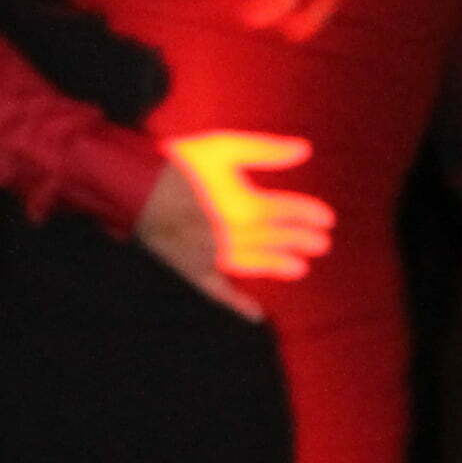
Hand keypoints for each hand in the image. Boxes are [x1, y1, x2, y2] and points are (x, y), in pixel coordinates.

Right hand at [139, 131, 335, 320]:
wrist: (134, 183)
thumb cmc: (180, 162)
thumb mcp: (225, 146)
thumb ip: (267, 150)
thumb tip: (306, 149)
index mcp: (246, 207)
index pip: (286, 213)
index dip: (309, 215)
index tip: (327, 218)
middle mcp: (236, 236)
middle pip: (276, 240)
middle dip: (301, 241)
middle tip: (323, 244)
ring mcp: (215, 257)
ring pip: (255, 265)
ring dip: (278, 267)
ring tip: (300, 269)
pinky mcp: (194, 269)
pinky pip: (220, 292)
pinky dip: (237, 304)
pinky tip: (255, 316)